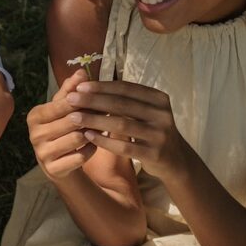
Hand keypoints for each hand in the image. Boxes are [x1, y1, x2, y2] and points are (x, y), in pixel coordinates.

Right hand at [26, 69, 97, 180]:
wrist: (57, 163)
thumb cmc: (62, 129)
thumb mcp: (64, 108)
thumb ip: (71, 90)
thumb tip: (81, 72)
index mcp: (35, 116)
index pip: (62, 104)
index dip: (83, 100)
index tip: (99, 98)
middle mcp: (34, 134)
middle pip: (72, 121)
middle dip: (91, 117)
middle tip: (107, 114)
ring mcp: (42, 153)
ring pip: (77, 138)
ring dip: (92, 133)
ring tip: (100, 129)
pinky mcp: (53, 169)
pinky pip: (81, 157)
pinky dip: (91, 150)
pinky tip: (93, 145)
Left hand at [66, 80, 189, 179]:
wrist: (174, 160)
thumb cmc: (151, 131)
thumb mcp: (145, 112)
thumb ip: (124, 100)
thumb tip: (89, 85)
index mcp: (158, 98)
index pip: (125, 88)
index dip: (102, 86)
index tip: (80, 86)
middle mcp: (162, 114)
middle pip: (121, 104)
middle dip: (93, 101)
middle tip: (70, 99)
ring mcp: (159, 135)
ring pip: (121, 125)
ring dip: (95, 120)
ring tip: (73, 118)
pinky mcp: (154, 154)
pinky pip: (124, 147)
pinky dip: (104, 141)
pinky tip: (88, 136)